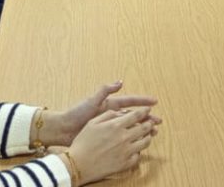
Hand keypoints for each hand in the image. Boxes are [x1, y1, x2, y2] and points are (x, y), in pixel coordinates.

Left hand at [44, 82, 159, 146]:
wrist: (64, 129)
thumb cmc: (76, 113)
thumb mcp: (91, 101)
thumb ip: (105, 91)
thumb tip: (120, 81)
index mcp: (109, 104)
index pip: (130, 101)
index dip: (142, 101)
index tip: (155, 101)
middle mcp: (111, 114)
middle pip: (133, 115)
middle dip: (147, 117)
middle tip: (159, 121)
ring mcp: (109, 125)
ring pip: (130, 126)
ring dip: (142, 128)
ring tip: (153, 132)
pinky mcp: (106, 135)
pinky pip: (122, 135)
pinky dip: (131, 137)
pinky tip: (138, 141)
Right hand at [66, 106, 159, 182]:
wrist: (78, 164)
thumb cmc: (83, 142)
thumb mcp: (93, 122)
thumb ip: (108, 115)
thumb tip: (119, 112)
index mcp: (116, 125)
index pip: (136, 115)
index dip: (144, 111)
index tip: (149, 109)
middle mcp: (124, 137)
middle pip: (144, 128)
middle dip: (150, 123)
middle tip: (151, 122)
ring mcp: (126, 151)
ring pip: (144, 142)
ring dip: (148, 137)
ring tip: (147, 135)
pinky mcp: (125, 164)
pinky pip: (138, 156)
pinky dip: (139, 151)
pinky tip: (137, 149)